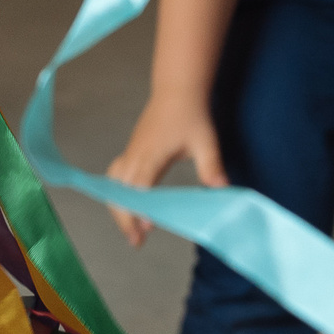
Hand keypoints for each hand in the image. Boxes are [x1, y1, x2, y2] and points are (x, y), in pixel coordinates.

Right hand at [102, 98, 227, 246]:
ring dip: (118, 208)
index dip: (139, 208)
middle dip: (124, 218)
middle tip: (137, 243)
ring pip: (113, 186)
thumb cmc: (191, 115)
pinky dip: (117, 196)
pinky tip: (129, 208)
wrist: (177, 91)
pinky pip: (115, 178)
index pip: (139, 186)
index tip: (144, 230)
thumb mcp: (206, 141)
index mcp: (151, 153)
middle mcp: (135, 155)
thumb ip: (211, 166)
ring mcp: (130, 153)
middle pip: (119, 191)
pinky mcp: (131, 152)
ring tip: (132, 231)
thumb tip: (221, 189)